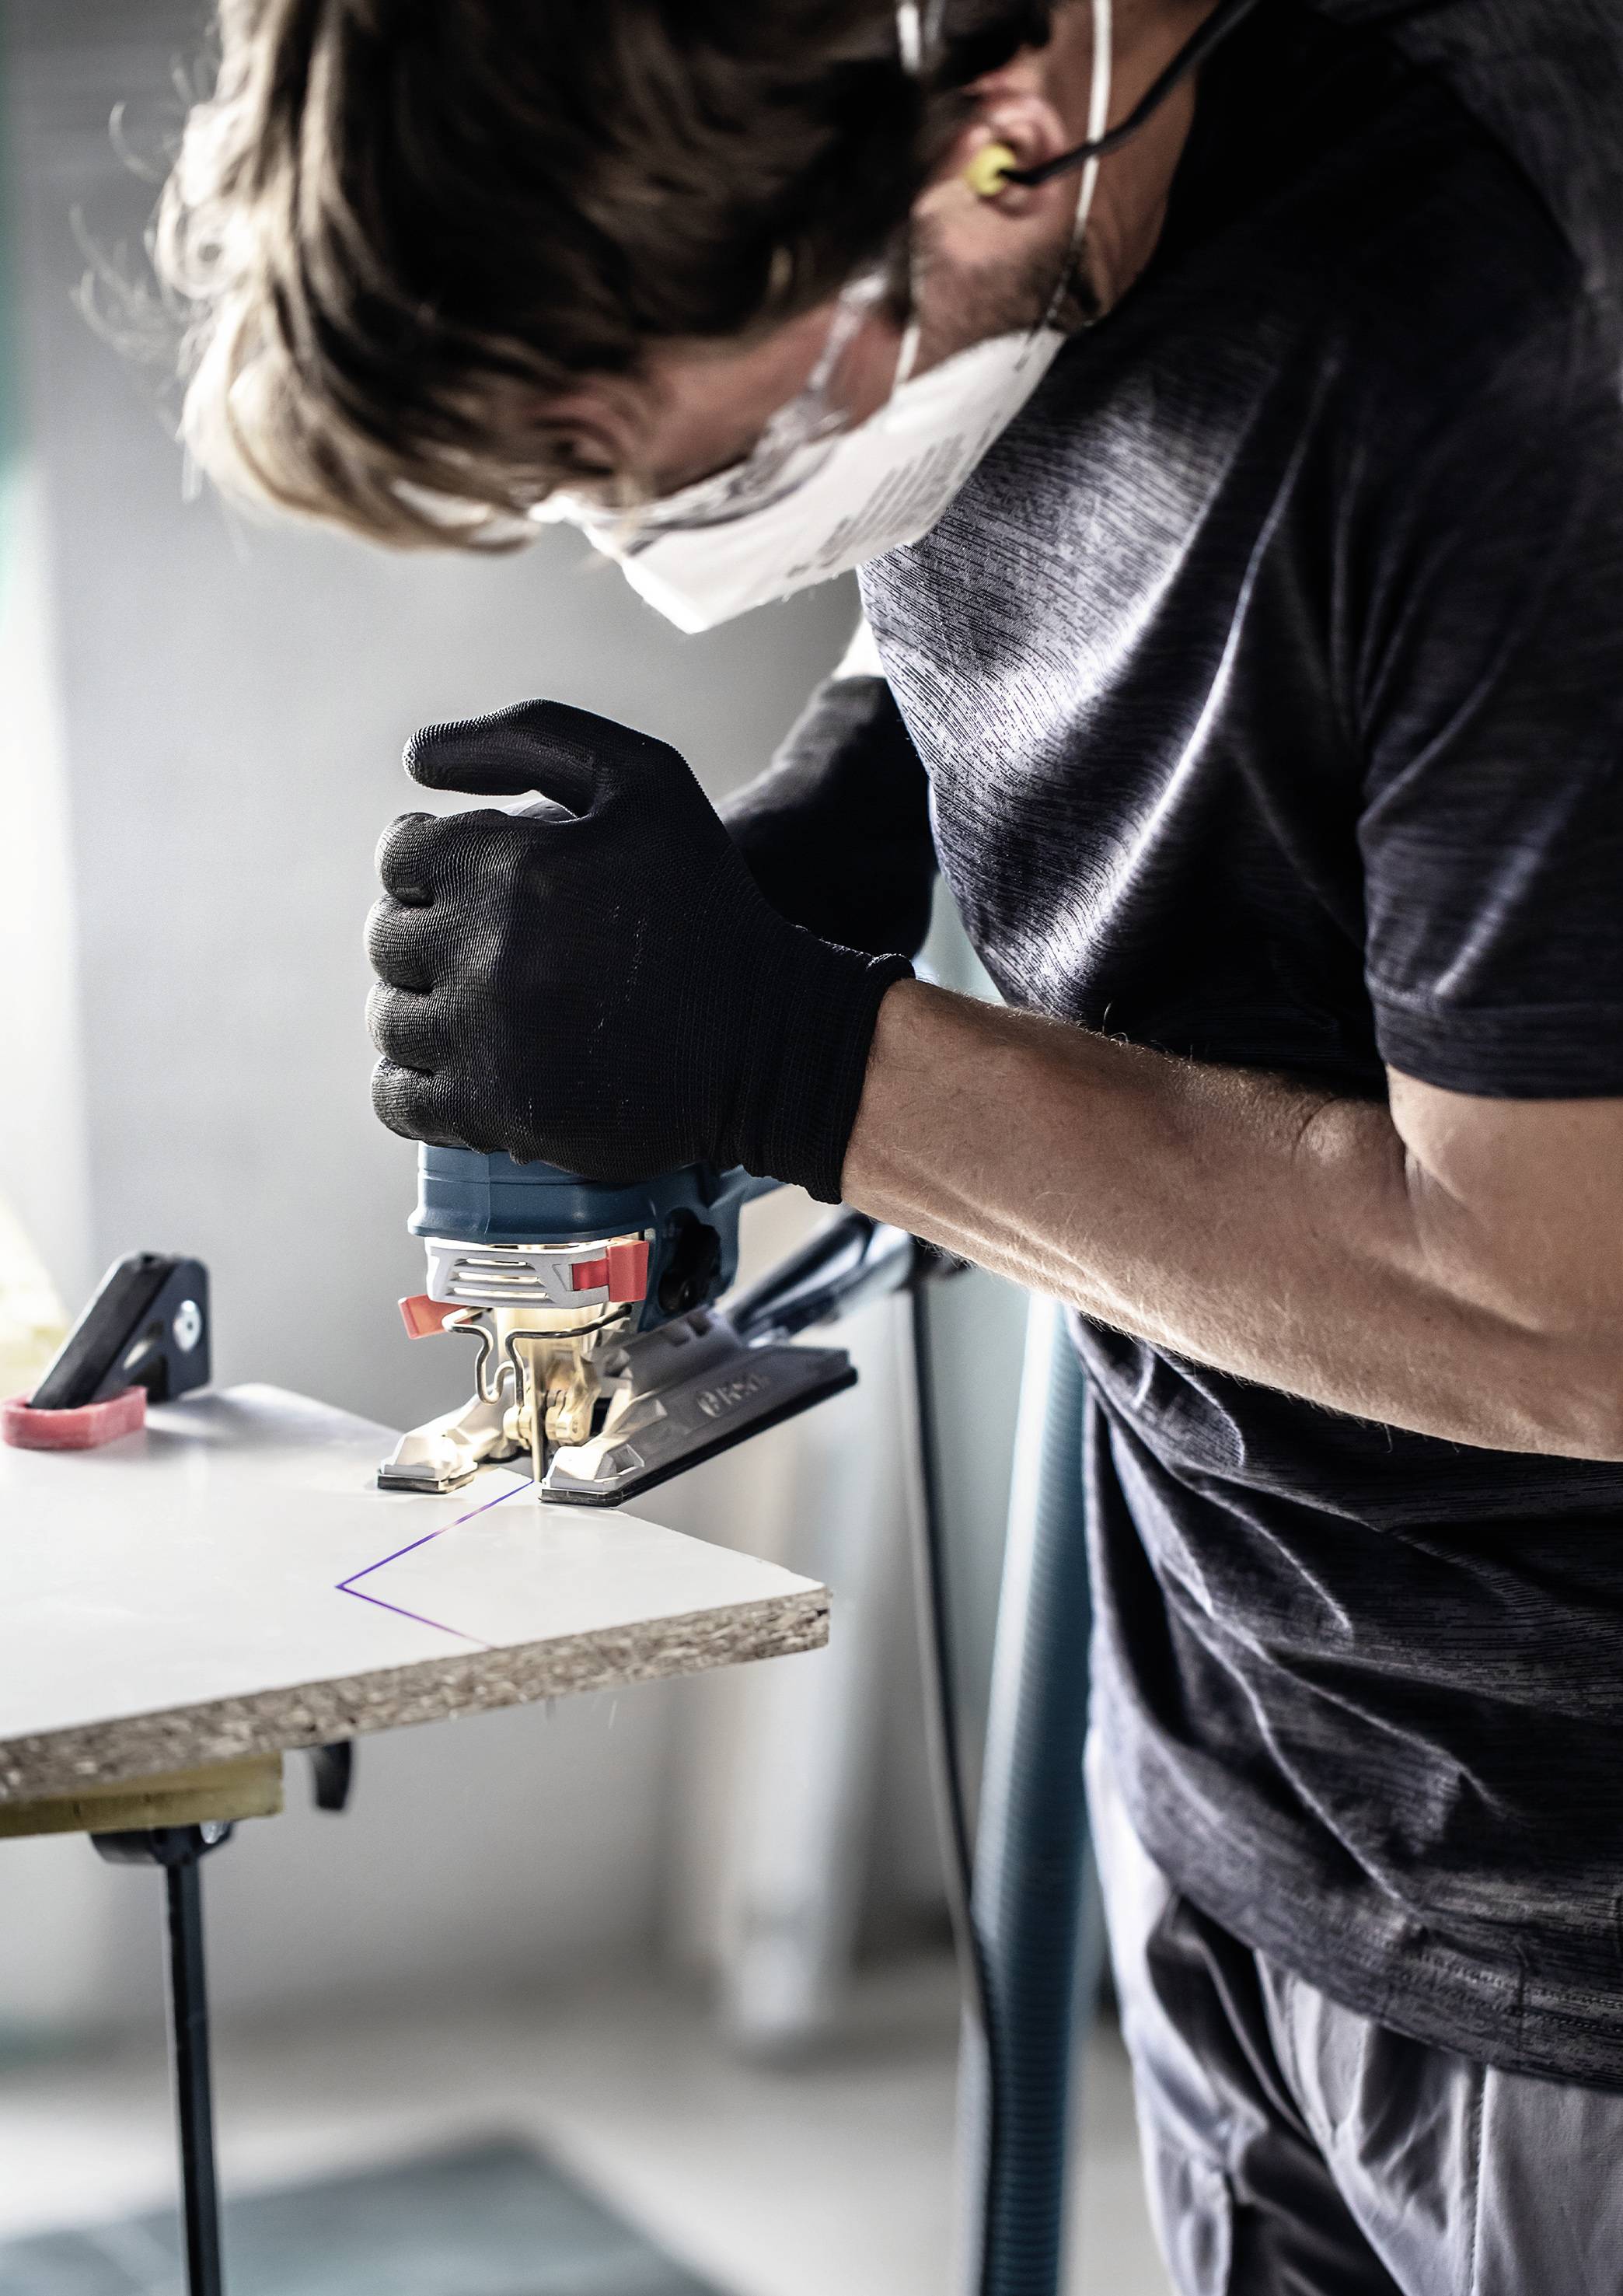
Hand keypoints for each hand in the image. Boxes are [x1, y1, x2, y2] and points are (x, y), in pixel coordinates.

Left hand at [366, 699, 911, 1198]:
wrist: (772, 1044)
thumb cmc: (706, 905)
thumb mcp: (647, 779)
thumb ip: (530, 736)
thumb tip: (416, 756)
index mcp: (515, 862)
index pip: (400, 858)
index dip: (437, 870)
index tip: (483, 893)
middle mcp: (491, 949)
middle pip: (388, 940)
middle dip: (432, 941)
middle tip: (493, 957)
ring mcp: (491, 1037)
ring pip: (389, 1020)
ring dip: (426, 1013)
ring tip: (486, 1014)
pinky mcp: (499, 1112)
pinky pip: (399, 1098)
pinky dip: (419, 1085)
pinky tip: (473, 1068)